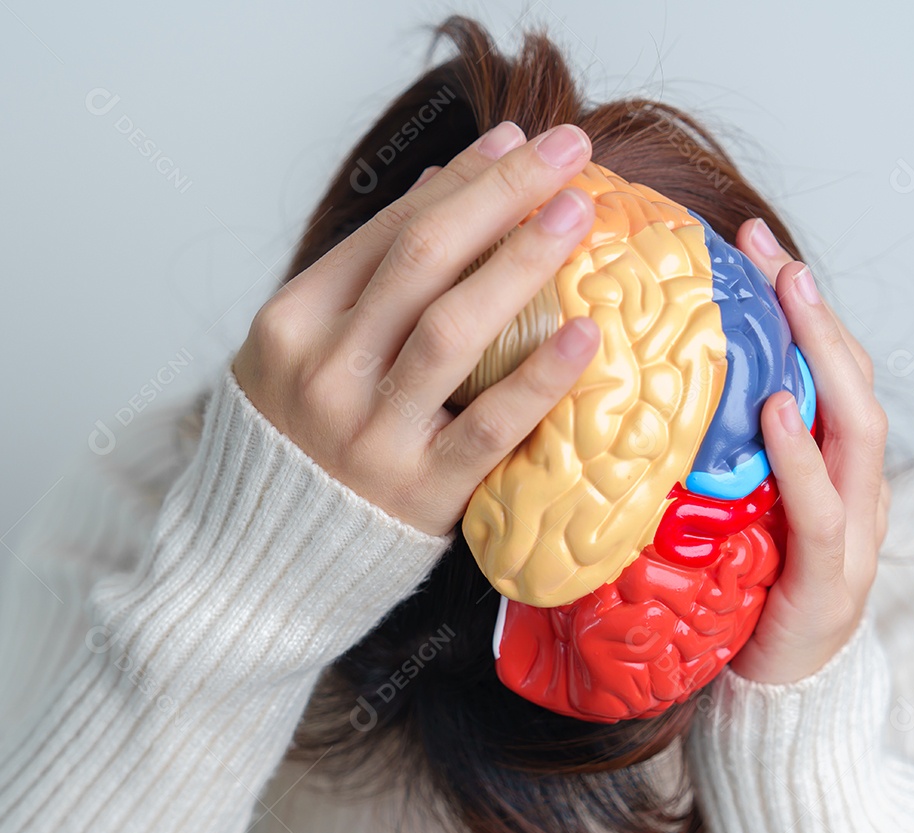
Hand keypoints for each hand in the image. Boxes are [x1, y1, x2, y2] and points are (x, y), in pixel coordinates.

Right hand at [231, 120, 601, 537]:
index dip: (462, 181)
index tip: (518, 142)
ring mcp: (369, 433)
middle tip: (568, 150)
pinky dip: (538, 378)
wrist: (270, 550)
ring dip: (521, 262)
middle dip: (501, 194)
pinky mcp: (418, 491)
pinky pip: (488, 426)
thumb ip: (370, 274)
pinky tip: (584, 333)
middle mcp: (323, 372)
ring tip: (577, 213)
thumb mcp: (308, 347)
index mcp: (291, 324)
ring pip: (452, 330)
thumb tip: (447, 187)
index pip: (388, 232)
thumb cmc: (304, 438)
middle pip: (422, 261)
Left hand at [727, 218, 890, 683]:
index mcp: (827, 475)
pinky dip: (801, 459)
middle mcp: (853, 493)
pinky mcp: (831, 581)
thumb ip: (708, 468)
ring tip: (790, 298)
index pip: (827, 377)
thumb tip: (628, 407)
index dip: (801, 312)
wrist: (769, 698)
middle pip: (851, 384)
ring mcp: (852, 535)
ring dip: (823, 359)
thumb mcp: (724, 521)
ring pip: (854, 431)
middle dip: (815, 313)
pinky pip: (822, 510)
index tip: (757, 249)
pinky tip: (778, 412)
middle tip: (773, 252)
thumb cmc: (741, 604)